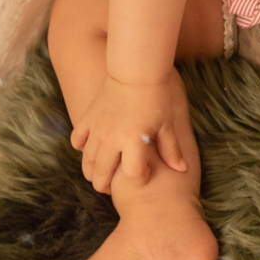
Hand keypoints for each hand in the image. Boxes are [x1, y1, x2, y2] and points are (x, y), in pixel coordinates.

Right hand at [71, 75, 187, 191]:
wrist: (136, 72)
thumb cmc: (156, 98)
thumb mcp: (166, 124)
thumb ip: (171, 149)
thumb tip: (182, 169)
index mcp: (134, 140)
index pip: (133, 175)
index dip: (139, 180)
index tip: (143, 175)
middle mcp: (112, 138)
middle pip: (102, 175)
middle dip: (105, 186)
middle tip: (110, 187)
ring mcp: (97, 129)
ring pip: (87, 162)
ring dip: (91, 172)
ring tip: (99, 175)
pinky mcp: (88, 118)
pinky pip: (76, 140)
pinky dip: (81, 149)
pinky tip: (90, 150)